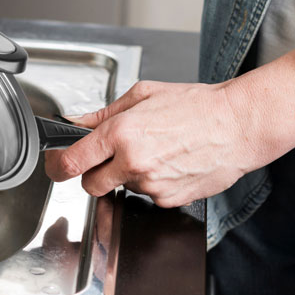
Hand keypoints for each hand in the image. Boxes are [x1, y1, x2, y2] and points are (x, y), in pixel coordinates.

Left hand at [44, 49, 294, 207]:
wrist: (238, 125)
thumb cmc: (196, 105)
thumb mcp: (142, 95)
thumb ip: (102, 113)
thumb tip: (75, 122)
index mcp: (121, 133)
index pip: (71, 162)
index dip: (57, 166)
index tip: (56, 165)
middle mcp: (133, 162)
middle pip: (90, 185)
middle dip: (94, 173)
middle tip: (109, 157)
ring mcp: (152, 185)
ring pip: (122, 189)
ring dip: (128, 175)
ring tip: (154, 150)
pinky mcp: (169, 200)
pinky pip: (147, 195)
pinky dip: (151, 183)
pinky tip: (168, 163)